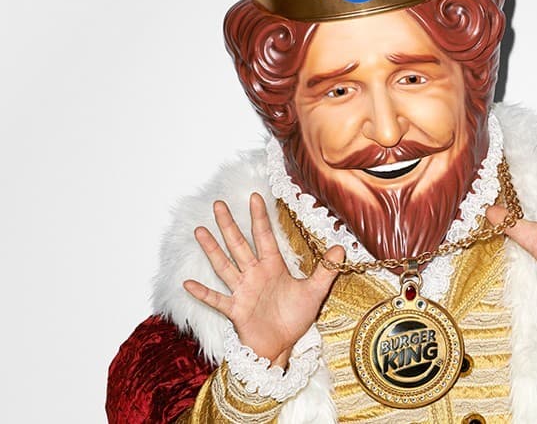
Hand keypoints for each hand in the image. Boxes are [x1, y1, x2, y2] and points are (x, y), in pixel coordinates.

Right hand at [183, 193, 343, 366]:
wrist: (281, 346)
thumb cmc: (294, 318)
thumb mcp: (314, 292)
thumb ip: (326, 270)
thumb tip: (342, 248)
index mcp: (272, 267)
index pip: (265, 237)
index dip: (260, 217)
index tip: (254, 196)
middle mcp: (255, 275)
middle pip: (240, 245)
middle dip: (229, 225)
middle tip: (218, 204)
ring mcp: (242, 291)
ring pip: (225, 266)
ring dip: (212, 249)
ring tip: (200, 231)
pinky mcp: (236, 310)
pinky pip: (217, 299)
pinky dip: (202, 293)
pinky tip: (187, 283)